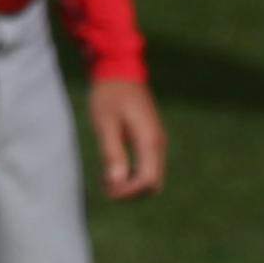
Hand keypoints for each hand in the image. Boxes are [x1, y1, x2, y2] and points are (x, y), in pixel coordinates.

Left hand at [87, 77, 166, 200]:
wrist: (120, 69)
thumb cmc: (109, 95)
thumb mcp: (105, 123)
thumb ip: (112, 152)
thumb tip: (117, 181)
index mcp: (148, 140)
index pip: (147, 180)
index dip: (128, 191)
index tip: (108, 189)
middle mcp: (158, 144)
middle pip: (153, 184)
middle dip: (131, 192)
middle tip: (106, 187)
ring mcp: (157, 142)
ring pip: (152, 177)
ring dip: (131, 185)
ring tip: (107, 180)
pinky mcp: (152, 140)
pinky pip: (148, 167)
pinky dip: (133, 175)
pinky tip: (114, 169)